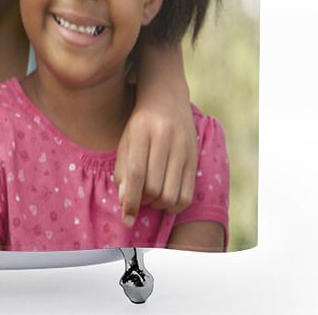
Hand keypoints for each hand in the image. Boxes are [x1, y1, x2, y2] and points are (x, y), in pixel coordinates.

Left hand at [114, 41, 196, 224]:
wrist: (166, 98)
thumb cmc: (140, 123)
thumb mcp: (125, 140)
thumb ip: (122, 170)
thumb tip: (125, 203)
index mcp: (141, 130)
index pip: (136, 172)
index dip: (130, 200)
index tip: (126, 219)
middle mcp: (165, 137)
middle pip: (154, 186)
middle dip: (144, 201)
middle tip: (139, 198)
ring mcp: (183, 146)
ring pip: (171, 193)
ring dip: (159, 204)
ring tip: (151, 197)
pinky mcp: (194, 155)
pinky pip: (188, 193)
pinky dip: (176, 205)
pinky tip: (166, 199)